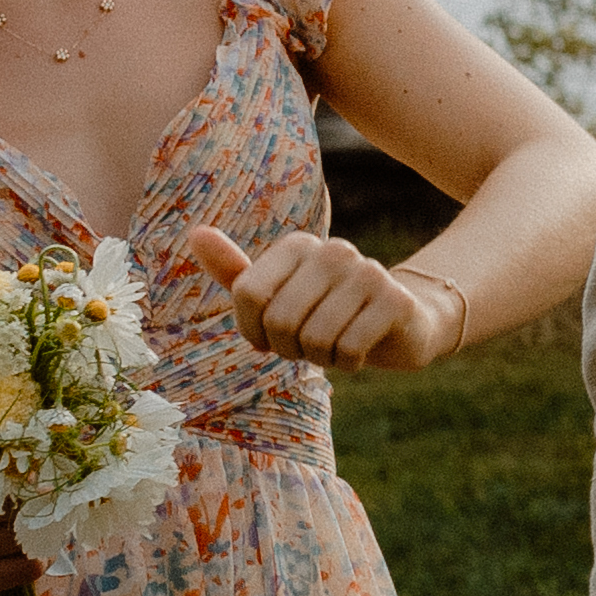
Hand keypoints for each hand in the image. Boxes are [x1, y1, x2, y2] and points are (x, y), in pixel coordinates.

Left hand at [173, 222, 460, 372]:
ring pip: (315, 337)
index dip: (253, 330)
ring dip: (321, 357)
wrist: (400, 324)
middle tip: (307, 346)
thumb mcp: (277, 296)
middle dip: (289, 348)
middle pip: (280, 319)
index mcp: (298, 245)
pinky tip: (360, 352)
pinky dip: (348, 363)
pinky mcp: (396, 300)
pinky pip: (349, 348)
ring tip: (335, 346)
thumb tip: (195, 233)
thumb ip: (235, 271)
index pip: (248, 293)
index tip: (270, 337)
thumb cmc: (326, 312)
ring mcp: (369, 272)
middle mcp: (334, 250)